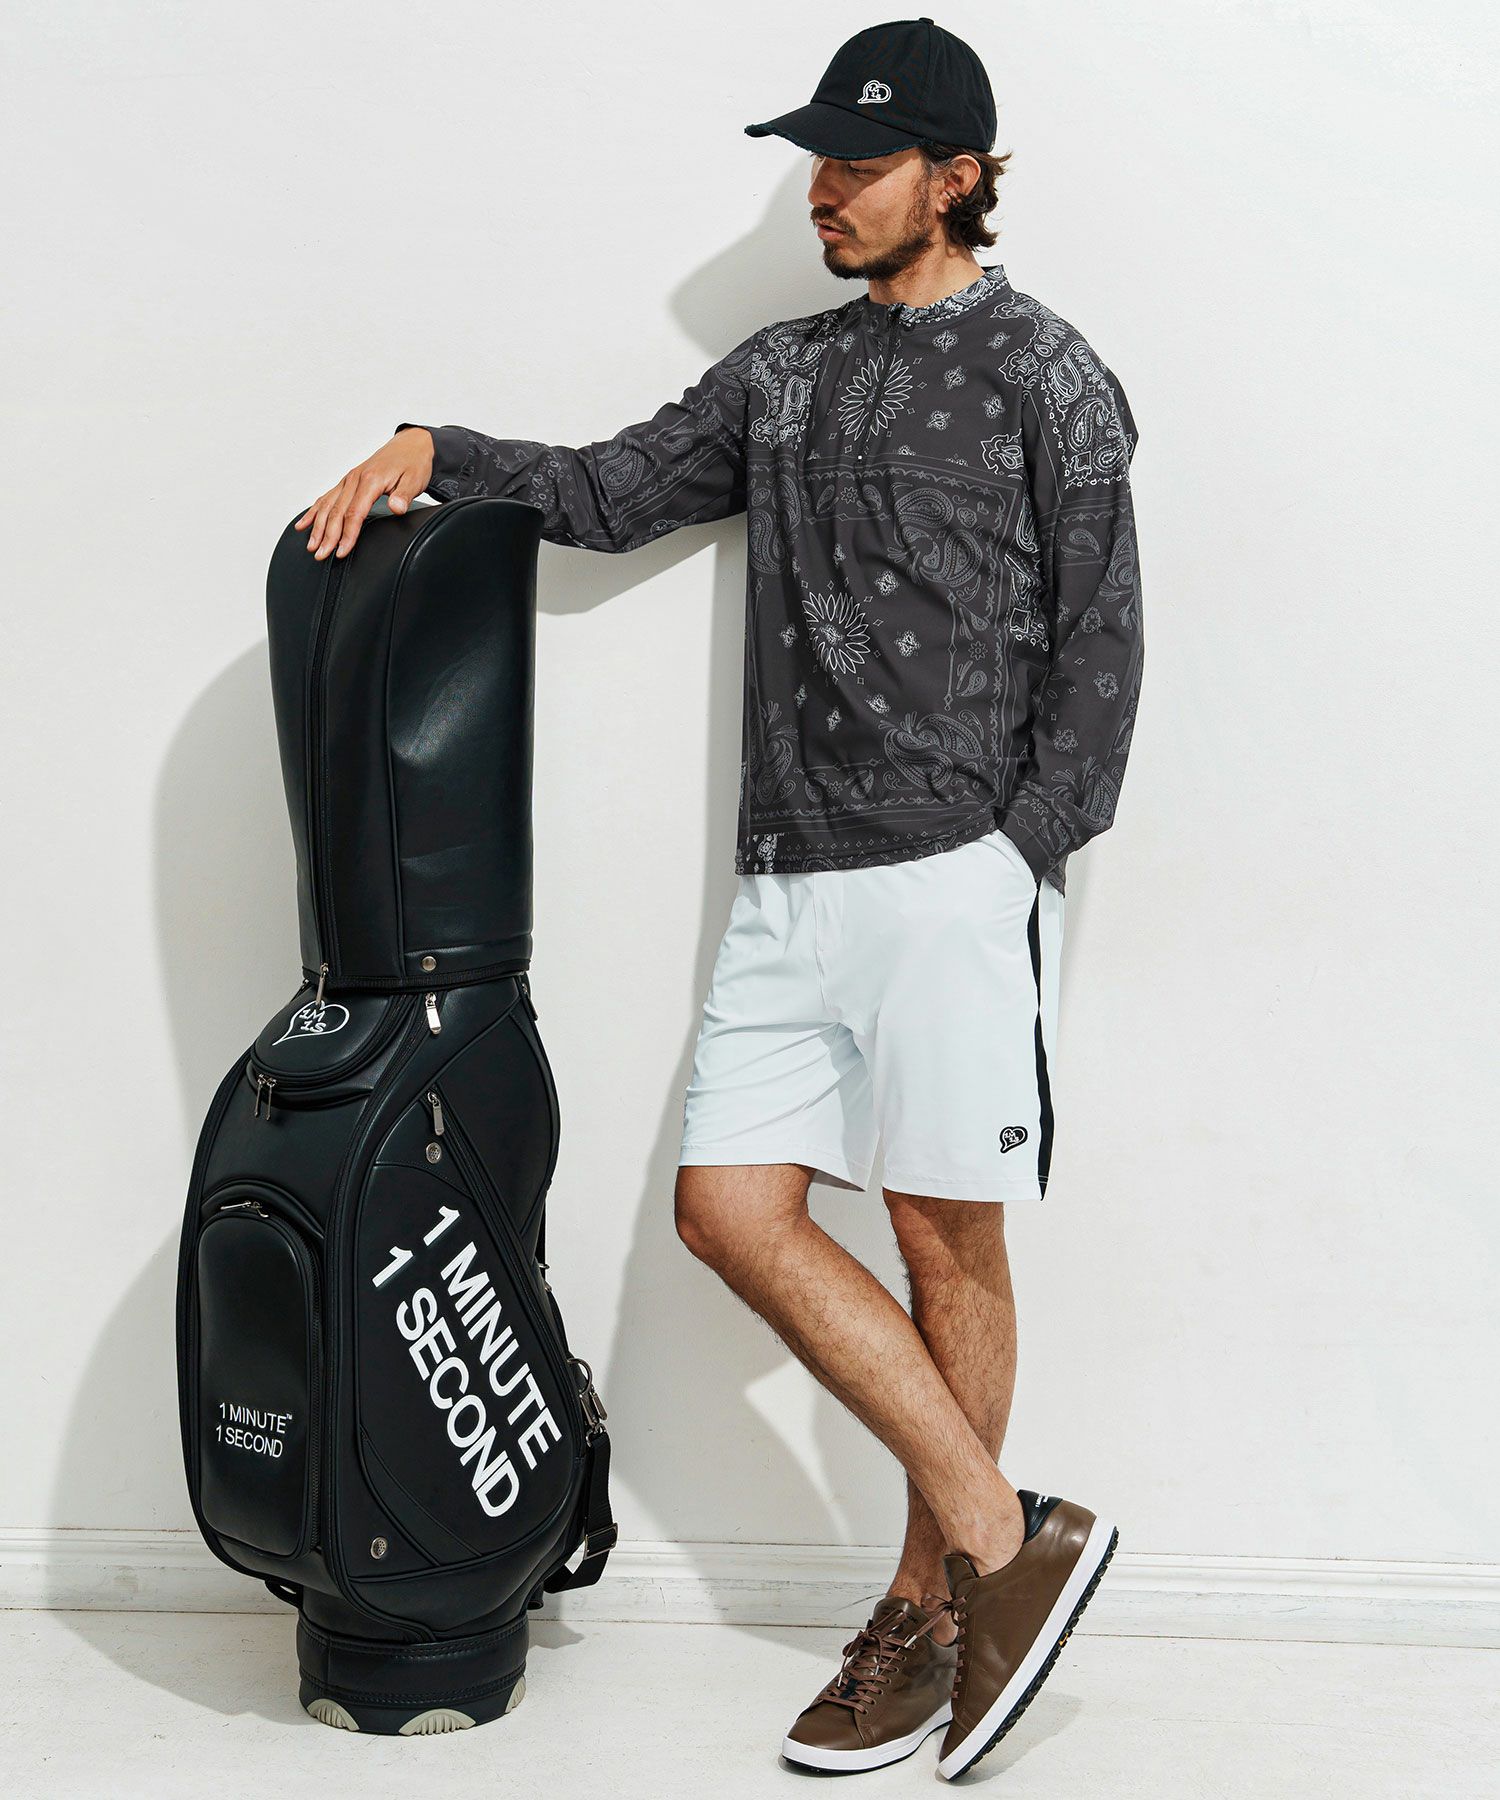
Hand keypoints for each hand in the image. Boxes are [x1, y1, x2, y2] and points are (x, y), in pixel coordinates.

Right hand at [295, 427, 434, 557]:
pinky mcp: (347, 481)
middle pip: (336, 512)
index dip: (347, 534)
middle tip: (321, 554)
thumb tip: (396, 507)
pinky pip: (326, 497)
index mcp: (370, 480)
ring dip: (317, 526)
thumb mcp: (414, 480)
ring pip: (327, 505)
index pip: (354, 513)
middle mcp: (354, 479)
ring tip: (312, 545)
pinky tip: (304, 523)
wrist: (411, 445)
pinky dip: (314, 511)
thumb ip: (403, 496)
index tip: (341, 551)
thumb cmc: (413, 463)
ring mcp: (349, 479)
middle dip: (327, 536)